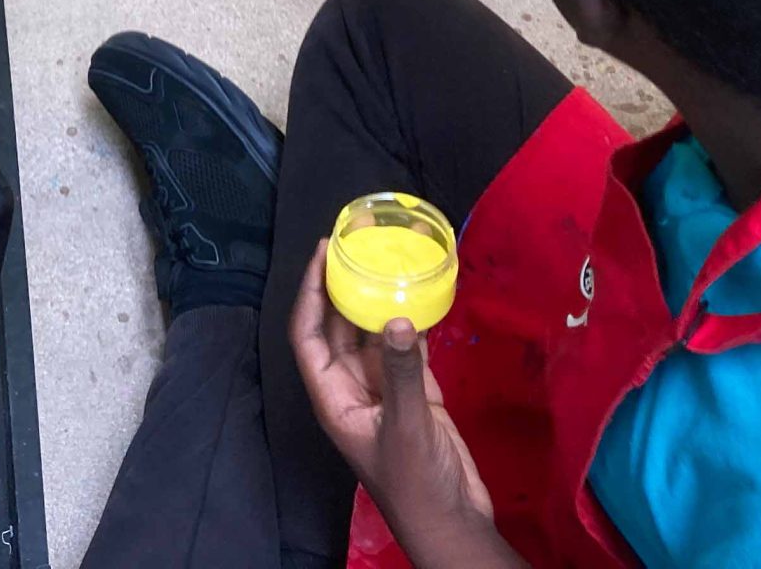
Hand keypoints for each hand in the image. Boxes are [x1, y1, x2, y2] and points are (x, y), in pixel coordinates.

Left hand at [291, 240, 497, 548]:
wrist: (451, 519)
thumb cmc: (415, 482)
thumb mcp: (406, 426)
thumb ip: (403, 372)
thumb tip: (398, 317)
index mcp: (333, 397)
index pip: (308, 334)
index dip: (310, 291)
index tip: (322, 250)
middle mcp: (353, 386)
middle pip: (337, 325)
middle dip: (341, 284)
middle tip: (356, 240)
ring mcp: (384, 388)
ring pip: (370, 332)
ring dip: (375, 297)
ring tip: (386, 254)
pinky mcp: (415, 392)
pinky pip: (405, 344)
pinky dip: (410, 318)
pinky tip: (421, 290)